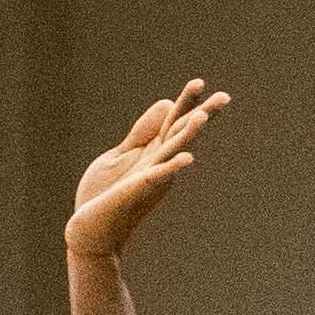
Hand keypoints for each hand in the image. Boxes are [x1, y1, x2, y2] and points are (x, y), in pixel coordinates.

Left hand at [66, 81, 228, 258]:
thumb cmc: (103, 195)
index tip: (201, 83)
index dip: (186, 101)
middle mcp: (157, 163)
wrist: (89, 231)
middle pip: (182, 132)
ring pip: (173, 150)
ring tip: (204, 116)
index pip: (174, 120)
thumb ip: (142, 132)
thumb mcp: (121, 154)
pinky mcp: (136, 190)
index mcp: (153, 152)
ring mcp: (149, 176)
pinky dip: (172, 166)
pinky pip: (158, 176)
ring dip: (188, 133)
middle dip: (202, 114)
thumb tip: (166, 103)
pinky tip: (187, 158)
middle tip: (226, 96)